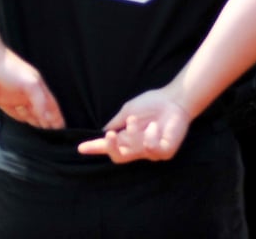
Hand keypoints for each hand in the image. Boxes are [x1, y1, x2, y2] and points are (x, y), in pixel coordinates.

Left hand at [0, 31, 63, 129]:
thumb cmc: (11, 69)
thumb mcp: (31, 84)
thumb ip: (40, 101)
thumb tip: (47, 118)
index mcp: (39, 89)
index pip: (52, 107)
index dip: (58, 118)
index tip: (63, 131)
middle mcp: (30, 95)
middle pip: (43, 113)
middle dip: (49, 124)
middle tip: (54, 139)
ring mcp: (17, 99)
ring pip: (30, 115)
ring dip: (37, 124)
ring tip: (43, 137)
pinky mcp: (4, 103)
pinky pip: (16, 115)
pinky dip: (22, 121)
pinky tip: (26, 127)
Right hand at [77, 87, 192, 162]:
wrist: (175, 99)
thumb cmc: (152, 103)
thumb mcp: (129, 111)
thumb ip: (116, 123)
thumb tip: (100, 132)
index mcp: (128, 138)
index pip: (109, 147)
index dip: (95, 148)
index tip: (80, 148)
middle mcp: (138, 148)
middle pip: (118, 157)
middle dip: (111, 147)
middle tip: (110, 136)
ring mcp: (152, 152)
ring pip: (134, 151)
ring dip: (133, 134)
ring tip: (137, 119)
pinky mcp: (166, 152)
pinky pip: (152, 149)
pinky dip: (150, 137)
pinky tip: (154, 126)